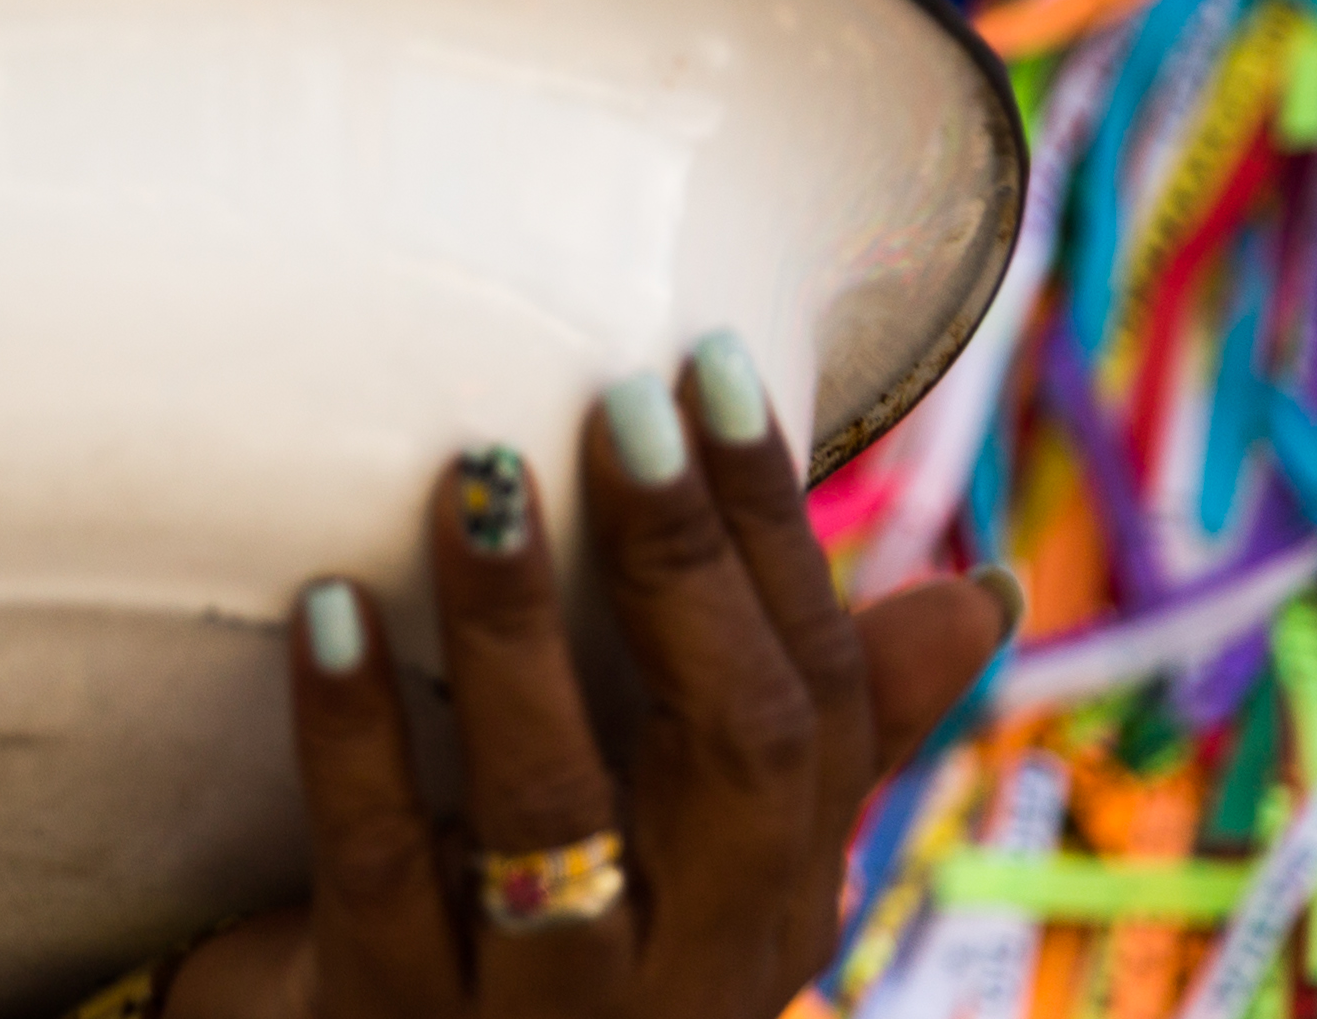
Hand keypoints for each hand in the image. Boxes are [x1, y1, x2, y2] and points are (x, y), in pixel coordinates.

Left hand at [167, 338, 1019, 1018]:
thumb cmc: (561, 940)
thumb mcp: (706, 856)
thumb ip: (821, 733)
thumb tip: (990, 593)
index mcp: (778, 893)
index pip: (817, 696)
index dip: (773, 528)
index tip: (715, 363)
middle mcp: (696, 960)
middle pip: (731, 753)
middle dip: (685, 565)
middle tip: (621, 399)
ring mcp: (547, 1007)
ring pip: (554, 814)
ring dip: (514, 633)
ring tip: (472, 478)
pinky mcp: (392, 1018)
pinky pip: (379, 868)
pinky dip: (354, 735)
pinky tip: (327, 612)